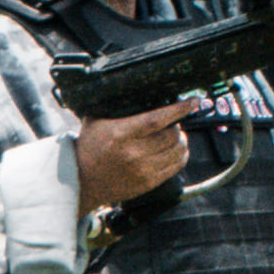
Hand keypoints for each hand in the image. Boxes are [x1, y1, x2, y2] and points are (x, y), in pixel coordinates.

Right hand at [75, 108, 189, 216]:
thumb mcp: (95, 121)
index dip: (178, 109)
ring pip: (177, 151)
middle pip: (171, 135)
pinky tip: (175, 151)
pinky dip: (181, 156)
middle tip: (173, 123)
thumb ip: (115, 107)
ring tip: (174, 136)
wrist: (81, 181)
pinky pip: (176, 167)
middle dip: (177, 126)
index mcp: (121, 134)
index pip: (157, 119)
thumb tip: (135, 90)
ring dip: (181, 141)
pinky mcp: (148, 183)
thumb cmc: (89, 148)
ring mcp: (143, 170)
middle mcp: (133, 153)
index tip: (192, 102)